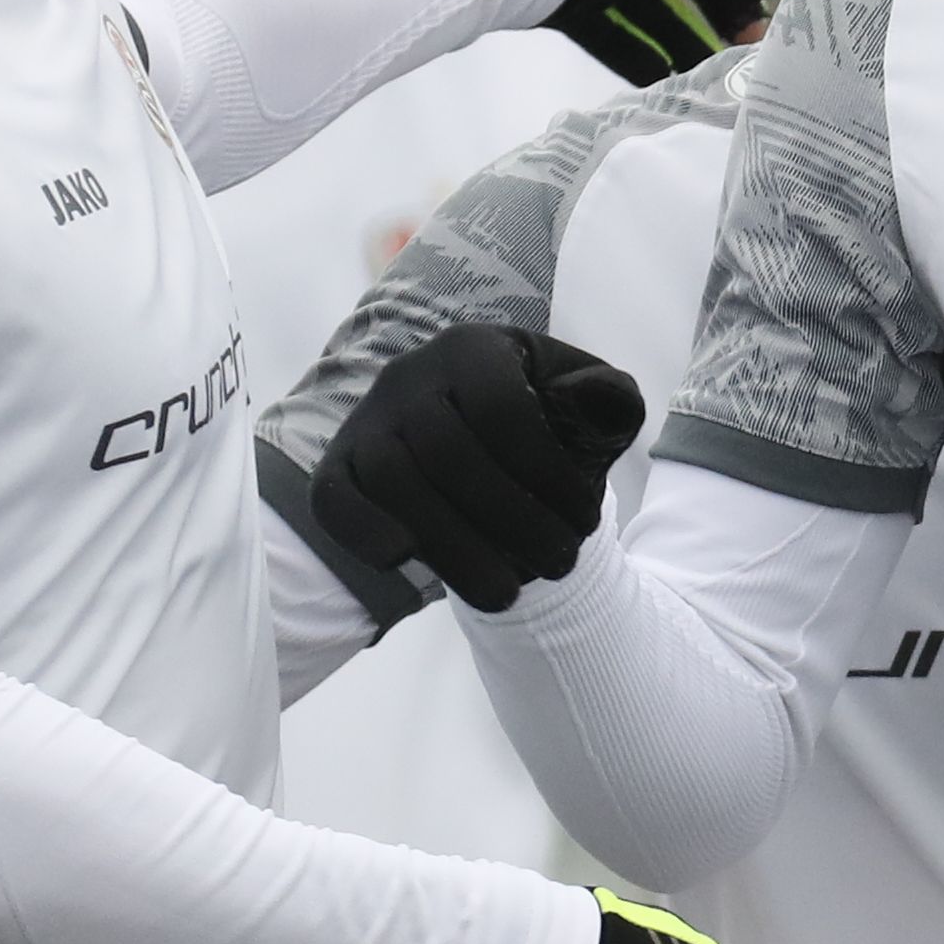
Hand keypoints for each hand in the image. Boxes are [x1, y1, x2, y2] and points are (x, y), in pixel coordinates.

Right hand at [294, 325, 645, 617]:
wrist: (480, 451)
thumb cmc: (541, 428)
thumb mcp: (583, 407)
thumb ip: (607, 401)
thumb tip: (608, 401)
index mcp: (472, 350)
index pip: (503, 409)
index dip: (549, 474)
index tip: (587, 523)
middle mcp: (409, 376)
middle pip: (449, 453)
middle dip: (513, 521)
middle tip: (560, 566)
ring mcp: (366, 421)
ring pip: (395, 482)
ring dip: (454, 547)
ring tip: (507, 594)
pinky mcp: (338, 466)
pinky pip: (334, 498)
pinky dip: (363, 531)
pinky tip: (404, 562)